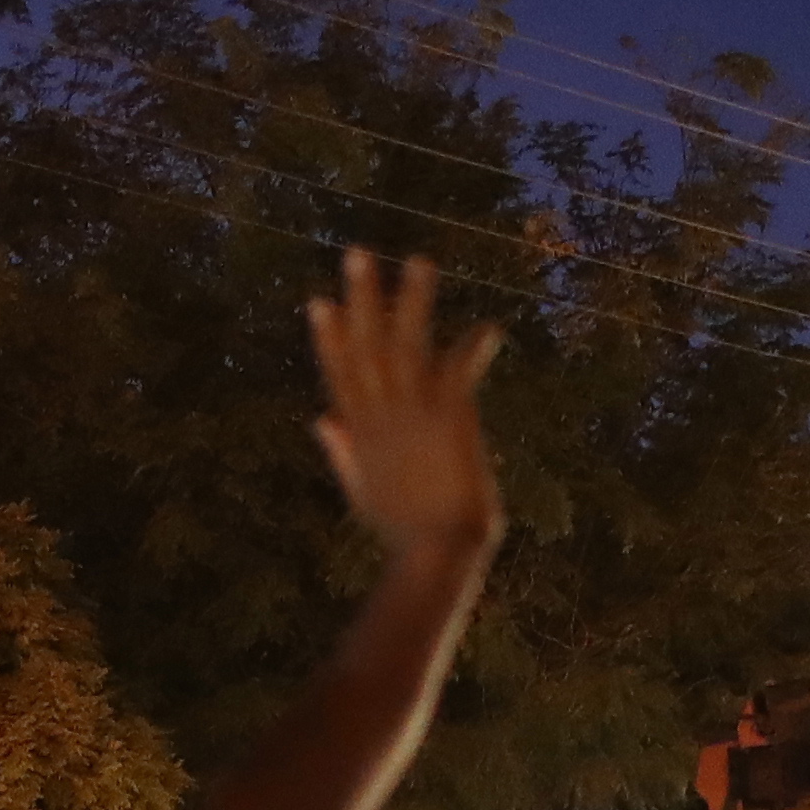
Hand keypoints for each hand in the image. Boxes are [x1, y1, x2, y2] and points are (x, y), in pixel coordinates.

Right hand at [305, 249, 503, 571]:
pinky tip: (489, 328)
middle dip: (363, 298)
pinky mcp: (449, 420)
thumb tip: (319, 418)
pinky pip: (459, 373)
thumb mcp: (361, 488)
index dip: (329, 337)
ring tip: (421, 261)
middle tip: (359, 253)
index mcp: (358, 431)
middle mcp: (381, 415)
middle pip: (367, 345)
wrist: (435, 556)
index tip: (320, 301)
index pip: (338, 373)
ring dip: (414, 301)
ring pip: (408, 345)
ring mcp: (413, 414)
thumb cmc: (402, 531)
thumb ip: (340, 450)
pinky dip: (473, 350)